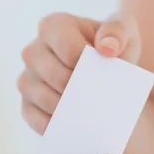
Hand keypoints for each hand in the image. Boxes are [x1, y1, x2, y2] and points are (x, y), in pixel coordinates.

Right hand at [18, 13, 141, 133]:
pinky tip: (73, 126)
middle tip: (98, 95)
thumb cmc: (114, 48)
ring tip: (89, 111)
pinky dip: (54, 125)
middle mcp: (34, 50)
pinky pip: (34, 118)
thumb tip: (107, 48)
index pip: (64, 44)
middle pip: (51, 72)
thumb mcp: (124, 31)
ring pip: (40, 95)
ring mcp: (28, 78)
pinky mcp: (28, 104)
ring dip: (66, 107)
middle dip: (77, 86)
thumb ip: (118, 31)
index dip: (83, 60)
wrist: (111, 75)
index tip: (100, 70)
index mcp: (54, 26)